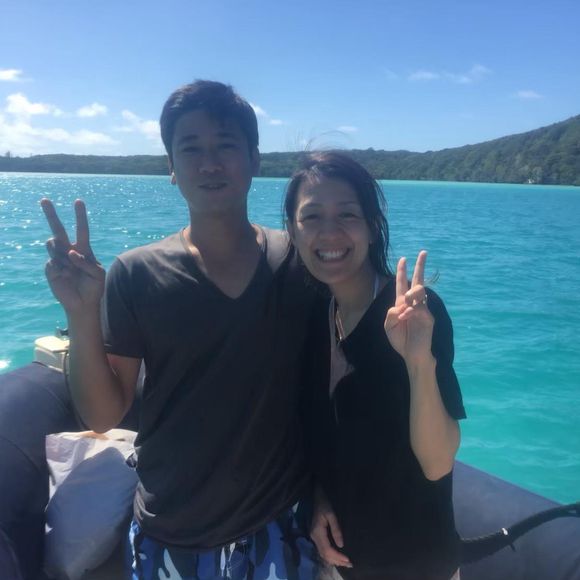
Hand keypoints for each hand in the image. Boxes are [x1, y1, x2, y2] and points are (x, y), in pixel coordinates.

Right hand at [42, 199, 104, 313]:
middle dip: (51, 215)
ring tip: (69, 267)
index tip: (78, 201)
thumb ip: (86, 262)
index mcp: (84, 250)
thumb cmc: (94, 287)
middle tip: (44, 200)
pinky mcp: (51, 269)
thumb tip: (70, 252)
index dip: (80, 216)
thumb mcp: (98, 274)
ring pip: (53, 244)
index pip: (82, 229)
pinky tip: (65, 276)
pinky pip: (52, 262)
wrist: (84, 303)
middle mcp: (69, 251)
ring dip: (60, 252)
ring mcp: (58, 259)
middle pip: (59, 230)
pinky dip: (60, 268)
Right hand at [310, 488, 351, 568]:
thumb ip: (336, 529)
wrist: (316, 497)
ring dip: (334, 560)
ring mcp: (314, 537)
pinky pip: (322, 550)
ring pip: (322, 554)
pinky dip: (330, 556)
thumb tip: (341, 545)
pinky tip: (337, 557)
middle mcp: (314, 537)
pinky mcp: (316, 536)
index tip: (348, 559)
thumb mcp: (331, 514)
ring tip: (345, 563)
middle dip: (337, 561)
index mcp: (317, 532)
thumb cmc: (324, 504)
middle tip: (350, 564)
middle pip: (325, 554)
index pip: (327, 549)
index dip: (337, 556)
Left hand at [384, 250, 433, 364]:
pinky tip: (405, 318)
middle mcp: (414, 304)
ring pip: (418, 292)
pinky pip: (418, 308)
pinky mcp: (427, 318)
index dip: (402, 272)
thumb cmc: (400, 339)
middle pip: (417, 282)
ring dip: (410, 295)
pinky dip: (409, 312)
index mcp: (403, 304)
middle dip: (420, 267)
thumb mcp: (389, 325)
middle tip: (423, 252)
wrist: (411, 354)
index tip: (403, 259)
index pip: (402, 284)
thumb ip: (391, 313)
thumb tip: (401, 305)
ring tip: (405, 304)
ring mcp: (422, 310)